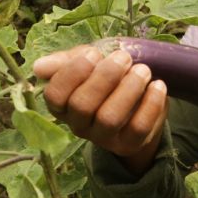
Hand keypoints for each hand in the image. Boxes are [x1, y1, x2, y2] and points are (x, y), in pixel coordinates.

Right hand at [31, 45, 167, 173]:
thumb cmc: (106, 78)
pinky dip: (150, 104)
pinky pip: (139, 128)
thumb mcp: (88, 64)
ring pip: (110, 118)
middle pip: (83, 106)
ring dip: (128, 89)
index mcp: (62, 106)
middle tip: (123, 57)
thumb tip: (39, 66)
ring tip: (143, 70)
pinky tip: (158, 85)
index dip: (73, 73)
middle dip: (104, 77)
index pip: (55, 95)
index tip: (94, 54)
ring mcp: (103, 138)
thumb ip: (67, 61)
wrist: (138, 103)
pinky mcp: (129, 144)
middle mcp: (78, 125)